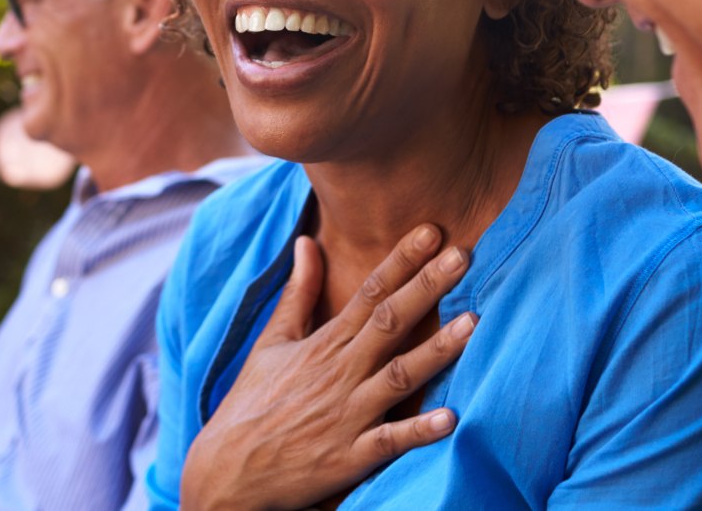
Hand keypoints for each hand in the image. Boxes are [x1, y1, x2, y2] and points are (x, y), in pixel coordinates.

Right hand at [179, 225, 477, 510]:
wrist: (229, 470)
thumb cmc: (252, 403)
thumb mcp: (271, 342)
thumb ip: (298, 293)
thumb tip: (307, 241)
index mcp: (323, 344)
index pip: (369, 293)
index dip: (401, 260)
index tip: (432, 231)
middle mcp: (339, 373)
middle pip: (390, 322)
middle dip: (427, 286)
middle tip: (464, 254)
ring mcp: (347, 415)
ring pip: (400, 376)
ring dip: (436, 350)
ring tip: (473, 324)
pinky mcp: (351, 457)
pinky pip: (390, 441)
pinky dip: (418, 431)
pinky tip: (450, 418)